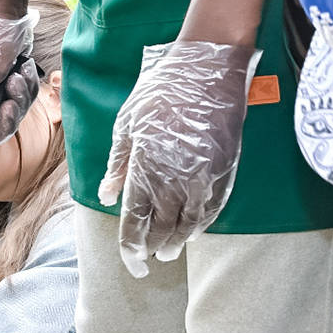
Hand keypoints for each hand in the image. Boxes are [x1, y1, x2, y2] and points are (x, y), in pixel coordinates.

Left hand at [100, 39, 253, 275]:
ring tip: (169, 252)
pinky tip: (193, 231)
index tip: (132, 263)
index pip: (136, 219)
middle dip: (152, 248)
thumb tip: (107, 195)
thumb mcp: (127, 122)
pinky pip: (212, 208)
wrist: (209, 69)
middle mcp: (176, 177)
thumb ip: (118, 164)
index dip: (132, 246)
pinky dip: (201, 224)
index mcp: (147, 165)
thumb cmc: (163, 90)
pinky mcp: (225, 170)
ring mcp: (204, 175)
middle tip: (146, 262)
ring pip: (189, 223)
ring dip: (177, 241)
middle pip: (162, 226)